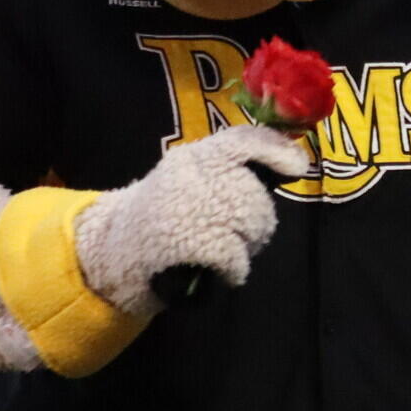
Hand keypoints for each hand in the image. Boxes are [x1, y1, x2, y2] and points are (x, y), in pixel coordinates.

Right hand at [73, 126, 307, 316]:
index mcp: (191, 158)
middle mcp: (190, 178)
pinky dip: (233, 267)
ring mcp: (188, 211)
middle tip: (230, 229)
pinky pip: (236, 256)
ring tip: (217, 245)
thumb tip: (291, 161)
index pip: (241, 142)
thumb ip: (232, 165)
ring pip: (252, 225)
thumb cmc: (164, 213)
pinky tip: (216, 267)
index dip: (274, 151)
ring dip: (245, 242)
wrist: (113, 251)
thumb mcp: (191, 176)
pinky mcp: (191, 245)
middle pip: (254, 196)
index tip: (298, 166)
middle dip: (254, 218)